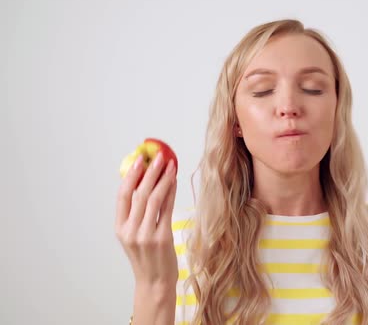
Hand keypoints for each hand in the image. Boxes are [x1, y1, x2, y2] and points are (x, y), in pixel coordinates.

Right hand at [115, 151, 178, 287]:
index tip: (138, 160)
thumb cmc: (147, 258)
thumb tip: (145, 184)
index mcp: (120, 228)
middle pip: (139, 193)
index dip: (130, 175)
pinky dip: (171, 192)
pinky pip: (167, 209)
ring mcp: (146, 234)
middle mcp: (130, 230)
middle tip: (157, 156)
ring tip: (169, 165)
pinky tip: (174, 181)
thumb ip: (136, 214)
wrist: (155, 283)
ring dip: (163, 178)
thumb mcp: (134, 236)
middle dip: (149, 172)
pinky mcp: (162, 237)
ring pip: (153, 198)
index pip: (122, 196)